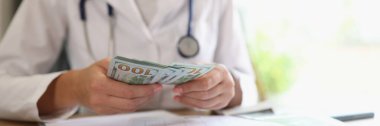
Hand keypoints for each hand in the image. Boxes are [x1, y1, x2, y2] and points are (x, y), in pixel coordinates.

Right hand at [38, 58, 162, 114]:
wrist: (75, 88)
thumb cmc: (90, 74)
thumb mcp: (103, 63)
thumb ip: (121, 65)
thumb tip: (141, 69)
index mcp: (99, 84)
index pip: (127, 91)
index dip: (144, 89)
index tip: (155, 84)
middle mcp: (100, 98)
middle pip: (130, 102)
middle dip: (146, 95)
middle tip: (156, 88)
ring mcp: (102, 108)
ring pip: (128, 109)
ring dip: (142, 101)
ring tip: (150, 92)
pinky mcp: (105, 113)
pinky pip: (123, 111)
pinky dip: (134, 104)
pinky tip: (140, 97)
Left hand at [173, 64, 239, 109]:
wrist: (224, 77)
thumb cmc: (211, 70)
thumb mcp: (204, 66)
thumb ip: (194, 70)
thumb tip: (179, 77)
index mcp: (222, 72)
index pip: (205, 83)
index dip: (190, 87)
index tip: (177, 88)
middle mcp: (227, 85)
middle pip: (205, 94)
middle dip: (188, 94)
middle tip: (176, 92)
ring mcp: (226, 96)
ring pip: (205, 103)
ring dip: (189, 101)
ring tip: (178, 97)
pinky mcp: (223, 104)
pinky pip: (206, 107)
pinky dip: (194, 104)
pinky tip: (185, 100)